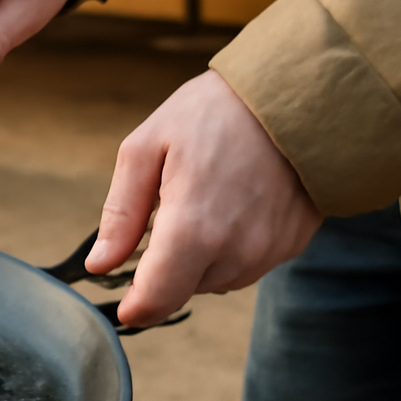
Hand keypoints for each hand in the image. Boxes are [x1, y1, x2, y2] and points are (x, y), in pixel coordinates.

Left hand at [87, 71, 322, 325]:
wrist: (300, 93)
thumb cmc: (214, 113)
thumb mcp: (147, 148)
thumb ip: (120, 213)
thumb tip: (100, 264)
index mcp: (193, 229)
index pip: (156, 300)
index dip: (135, 307)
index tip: (124, 302)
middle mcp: (235, 251)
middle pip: (183, 290)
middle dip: (166, 267)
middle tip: (169, 210)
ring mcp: (269, 251)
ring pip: (215, 280)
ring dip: (199, 258)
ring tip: (206, 199)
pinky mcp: (292, 245)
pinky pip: (247, 264)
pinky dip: (232, 247)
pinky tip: (234, 204)